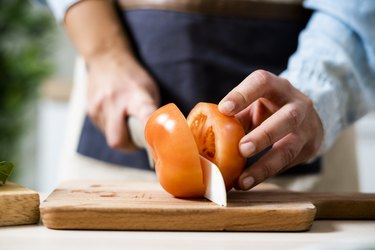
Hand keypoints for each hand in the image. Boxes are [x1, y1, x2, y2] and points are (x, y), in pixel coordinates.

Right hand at [86, 51, 159, 150]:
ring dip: (121, 136)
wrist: (106, 58)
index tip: (154, 138)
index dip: (149, 126)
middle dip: (129, 146)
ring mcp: (99, 107)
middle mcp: (114, 101)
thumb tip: (161, 135)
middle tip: (138, 142)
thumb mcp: (149, 89)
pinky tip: (116, 116)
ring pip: (110, 137)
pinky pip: (104, 130)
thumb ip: (152, 112)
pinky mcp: (91, 111)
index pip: (144, 113)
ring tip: (127, 122)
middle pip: (118, 139)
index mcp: (136, 94)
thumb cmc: (133, 77)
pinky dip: (112, 129)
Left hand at [218, 70, 322, 189]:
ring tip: (243, 180)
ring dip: (265, 165)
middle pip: (286, 118)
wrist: (308, 119)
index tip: (223, 109)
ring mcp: (306, 128)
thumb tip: (200, 131)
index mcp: (277, 87)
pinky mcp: (308, 148)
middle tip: (241, 149)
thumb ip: (234, 114)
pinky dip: (266, 174)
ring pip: (290, 148)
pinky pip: (287, 164)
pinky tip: (247, 182)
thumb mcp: (255, 104)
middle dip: (263, 135)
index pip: (262, 83)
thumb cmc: (270, 109)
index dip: (243, 95)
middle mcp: (297, 104)